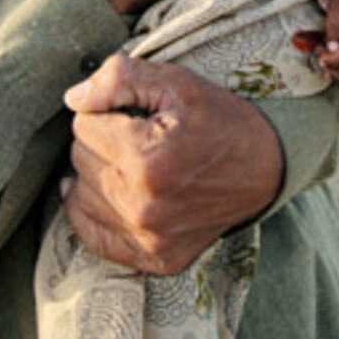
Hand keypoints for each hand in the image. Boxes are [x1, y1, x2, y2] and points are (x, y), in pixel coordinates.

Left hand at [63, 56, 282, 273]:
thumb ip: (120, 79)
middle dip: (102, 141)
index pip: (83, 125)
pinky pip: (92, 236)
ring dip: (98, 174)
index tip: (134, 113)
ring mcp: (148, 239)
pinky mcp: (153, 259)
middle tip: (138, 135)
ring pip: (80, 197)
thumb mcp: (177, 83)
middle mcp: (143, 207)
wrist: (266, 167)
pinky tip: (112, 192)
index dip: (107, 111)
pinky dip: (93, 212)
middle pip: (80, 161)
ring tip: (133, 163)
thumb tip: (73, 98)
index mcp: (147, 160)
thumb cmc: (220, 120)